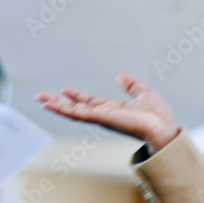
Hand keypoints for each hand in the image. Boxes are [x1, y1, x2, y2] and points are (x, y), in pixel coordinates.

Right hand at [36, 73, 179, 151]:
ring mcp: (101, 118)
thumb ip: (132, 86)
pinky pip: (77, 113)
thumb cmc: (159, 116)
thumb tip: (121, 76)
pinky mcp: (100, 118)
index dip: (78, 97)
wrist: (162, 127)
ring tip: (40, 99)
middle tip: (42, 96)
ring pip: (74, 111)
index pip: (91, 103)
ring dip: (56, 105)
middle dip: (60, 103)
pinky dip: (63, 109)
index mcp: (114, 110)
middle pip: (78, 108)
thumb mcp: (144, 94)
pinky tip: (50, 105)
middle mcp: (105, 115)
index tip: (65, 90)